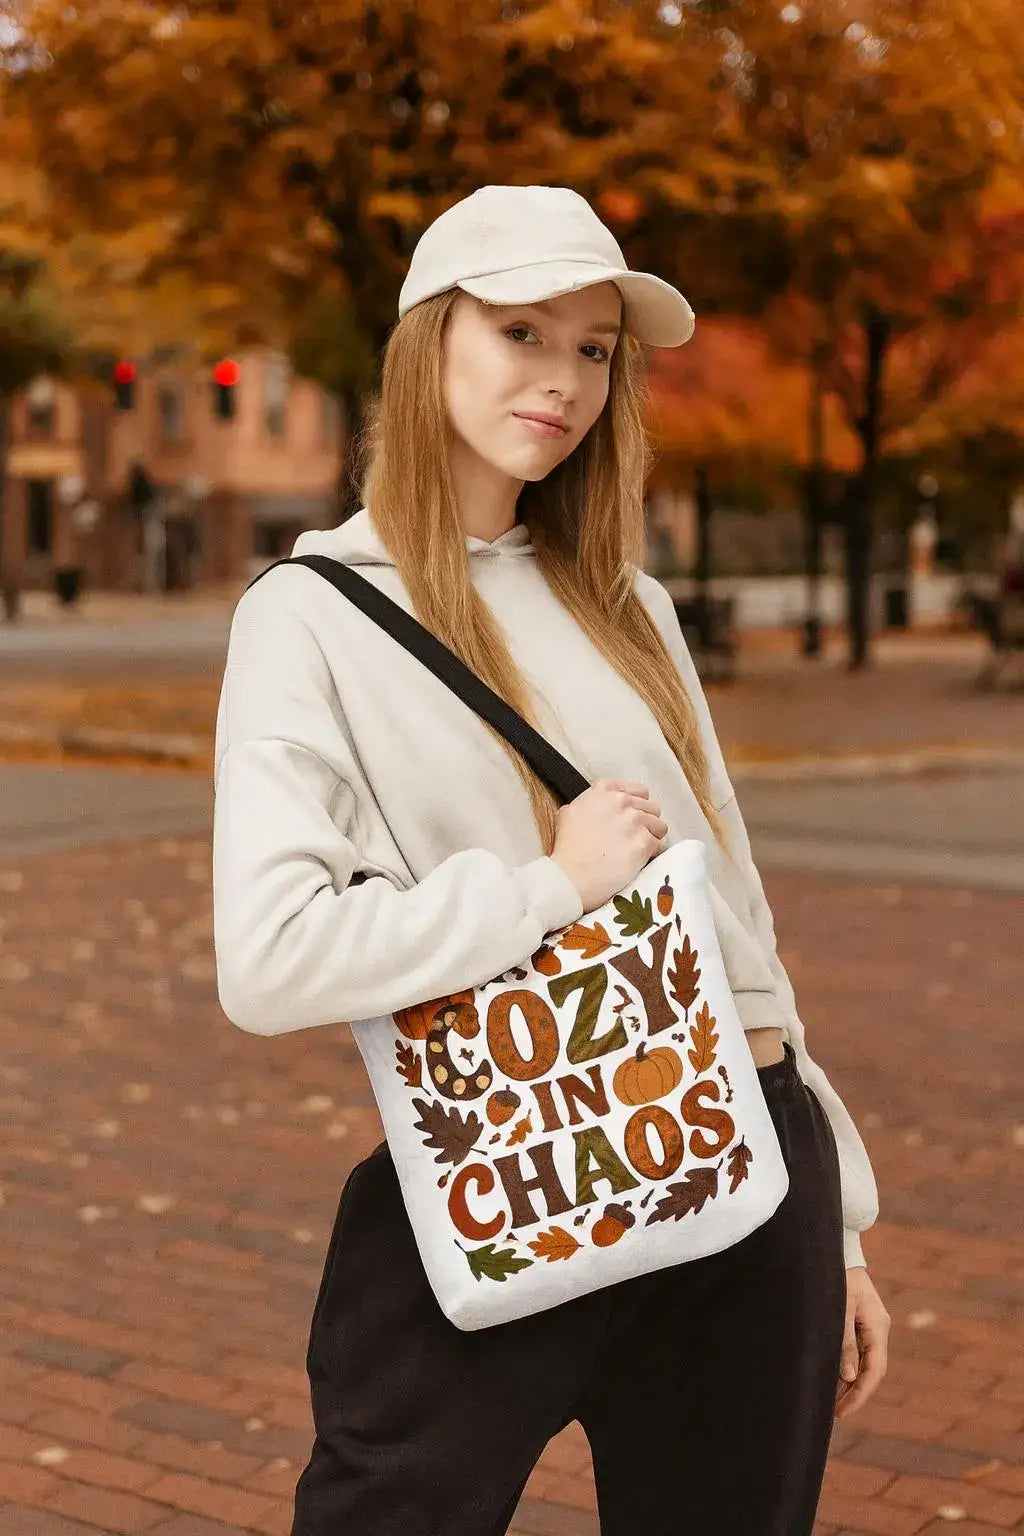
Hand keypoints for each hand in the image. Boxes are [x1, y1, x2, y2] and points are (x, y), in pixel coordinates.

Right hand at [551, 779, 667, 912]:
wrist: (569, 875)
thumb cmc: (566, 849)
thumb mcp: (568, 812)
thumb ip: (589, 803)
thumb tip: (596, 807)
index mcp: (604, 790)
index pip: (639, 791)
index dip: (638, 806)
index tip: (632, 818)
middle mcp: (622, 801)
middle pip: (651, 808)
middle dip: (645, 822)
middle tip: (632, 838)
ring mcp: (634, 821)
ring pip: (659, 826)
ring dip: (650, 837)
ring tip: (635, 850)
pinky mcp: (643, 843)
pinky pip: (658, 845)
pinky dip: (650, 854)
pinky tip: (636, 861)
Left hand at [835, 1265, 889, 1418]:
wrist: (838, 1248)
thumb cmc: (837, 1275)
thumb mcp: (840, 1307)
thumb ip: (845, 1342)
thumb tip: (850, 1377)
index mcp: (878, 1326)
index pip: (874, 1370)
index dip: (860, 1394)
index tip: (842, 1411)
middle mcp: (878, 1328)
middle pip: (871, 1370)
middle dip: (855, 1393)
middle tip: (835, 1413)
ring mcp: (870, 1325)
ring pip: (864, 1362)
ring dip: (849, 1382)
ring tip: (831, 1401)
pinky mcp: (860, 1321)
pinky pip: (857, 1350)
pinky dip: (846, 1366)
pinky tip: (833, 1377)